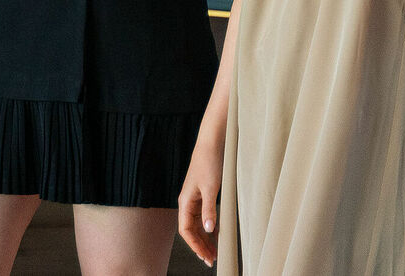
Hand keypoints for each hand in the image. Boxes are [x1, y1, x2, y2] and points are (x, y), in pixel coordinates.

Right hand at [177, 142, 222, 266]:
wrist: (213, 142)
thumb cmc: (209, 162)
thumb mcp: (211, 188)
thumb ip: (209, 210)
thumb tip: (209, 231)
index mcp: (185, 201)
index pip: (185, 230)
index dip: (195, 246)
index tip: (206, 258)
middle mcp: (188, 201)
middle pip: (191, 229)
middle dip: (200, 245)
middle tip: (212, 260)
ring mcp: (196, 197)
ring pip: (198, 224)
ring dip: (205, 238)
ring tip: (215, 251)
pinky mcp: (204, 193)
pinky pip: (204, 216)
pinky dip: (211, 227)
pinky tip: (219, 234)